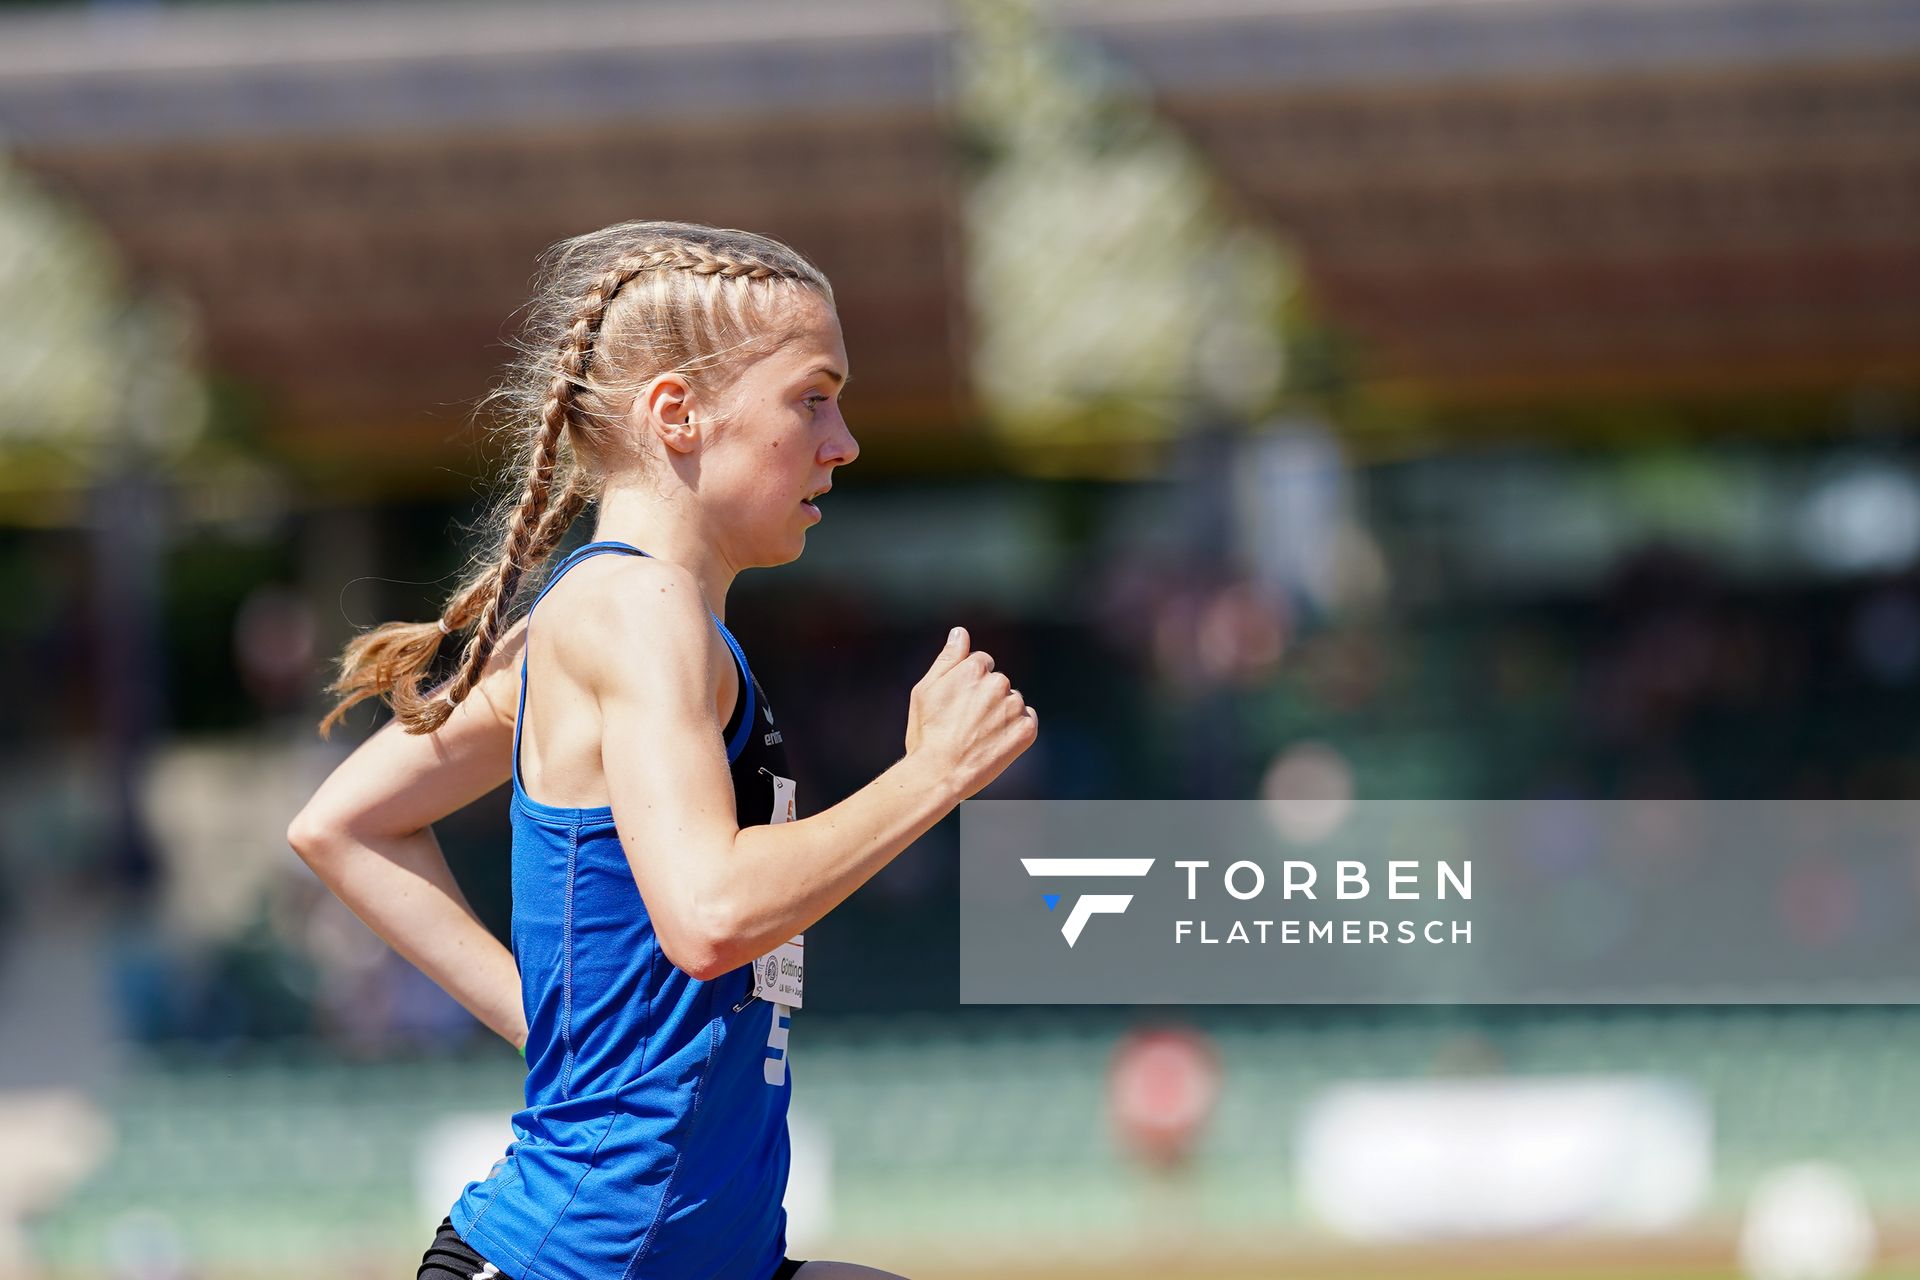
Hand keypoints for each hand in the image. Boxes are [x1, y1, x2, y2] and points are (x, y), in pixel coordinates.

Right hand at [904, 627, 1037, 799]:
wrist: (939, 774)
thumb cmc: (926, 733)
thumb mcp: (925, 690)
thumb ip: (947, 659)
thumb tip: (960, 632)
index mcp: (974, 668)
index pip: (982, 663)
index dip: (968, 685)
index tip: (957, 705)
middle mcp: (998, 683)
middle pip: (998, 683)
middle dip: (986, 698)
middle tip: (964, 724)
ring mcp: (1014, 707)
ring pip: (1012, 702)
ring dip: (1001, 714)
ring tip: (979, 736)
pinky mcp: (1027, 730)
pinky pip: (1027, 721)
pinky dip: (1015, 730)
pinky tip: (995, 743)